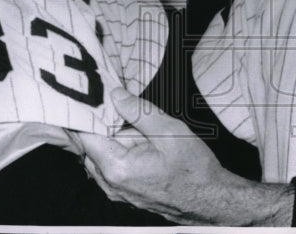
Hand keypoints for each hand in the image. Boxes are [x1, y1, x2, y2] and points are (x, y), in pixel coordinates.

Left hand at [76, 87, 292, 225]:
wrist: (211, 200)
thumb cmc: (194, 170)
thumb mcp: (169, 131)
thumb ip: (138, 111)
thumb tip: (115, 95)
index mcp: (117, 168)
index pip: (84, 135)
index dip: (87, 113)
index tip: (93, 94)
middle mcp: (110, 183)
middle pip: (90, 145)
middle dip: (101, 124)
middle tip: (118, 103)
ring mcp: (117, 191)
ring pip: (100, 155)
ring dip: (112, 137)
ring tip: (134, 123)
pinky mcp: (125, 192)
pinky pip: (111, 166)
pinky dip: (119, 150)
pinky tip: (138, 140)